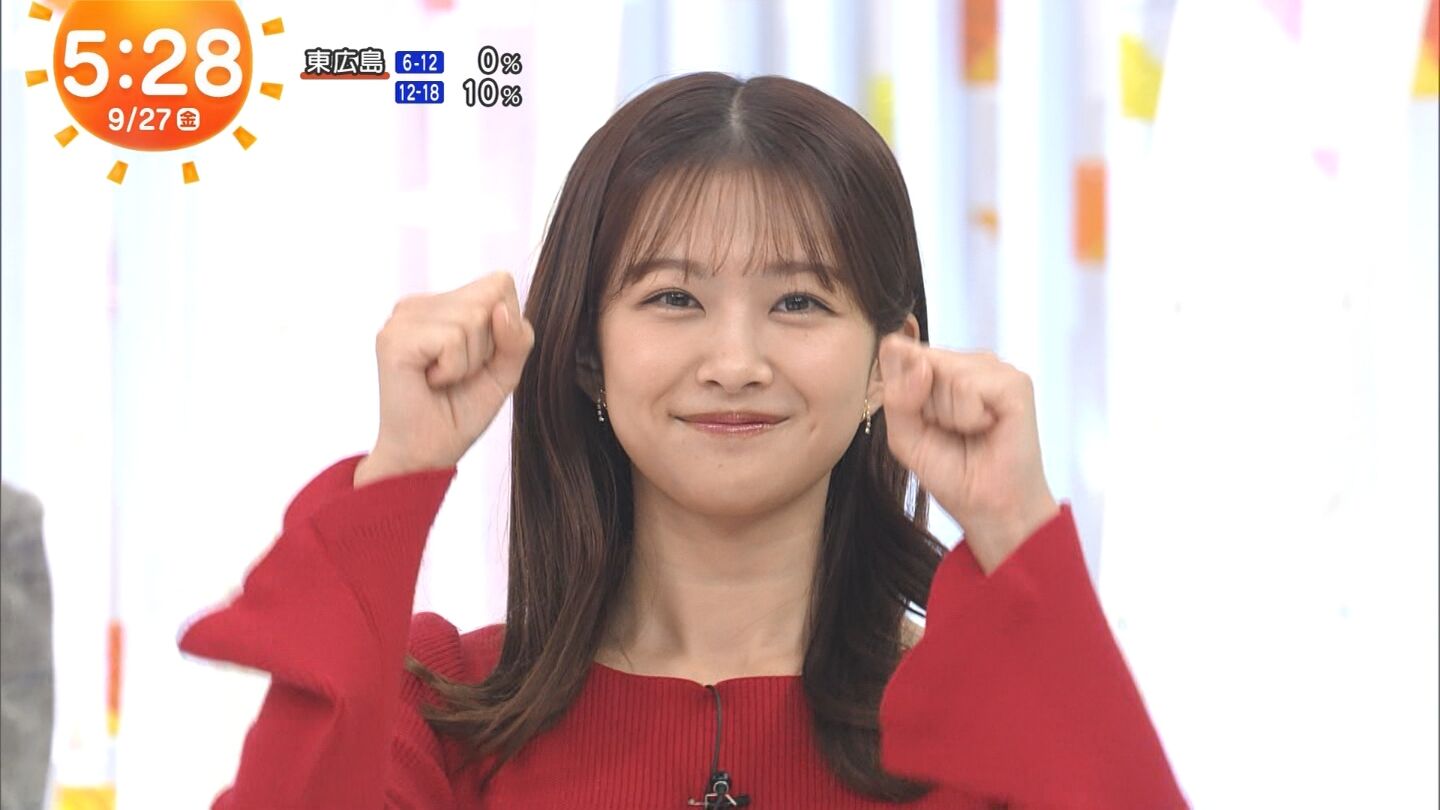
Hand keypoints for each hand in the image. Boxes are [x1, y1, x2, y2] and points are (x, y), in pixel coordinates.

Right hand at [355, 271, 534, 486]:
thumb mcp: (505, 370)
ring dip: (469, 362)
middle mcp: (420, 303)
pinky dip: (453, 369)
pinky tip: (430, 381)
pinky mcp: (394, 337)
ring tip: (443, 379)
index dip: (504, 327)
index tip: (478, 360)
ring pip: (473, 318)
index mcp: (443, 303)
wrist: (428, 452)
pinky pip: (452, 339)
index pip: (500, 283)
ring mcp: (403, 317)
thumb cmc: (461, 411)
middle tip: (458, 374)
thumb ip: (517, 337)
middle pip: (490, 299)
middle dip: (488, 346)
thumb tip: (501, 309)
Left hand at [878, 334, 1058, 574]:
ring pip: (943, 371)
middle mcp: (967, 362)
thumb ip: (897, 396)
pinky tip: (987, 427)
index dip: (900, 391)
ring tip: (970, 431)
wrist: (989, 507)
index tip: (922, 422)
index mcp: (939, 368)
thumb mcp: (905, 436)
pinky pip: (967, 385)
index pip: (898, 351)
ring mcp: (993, 368)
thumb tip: (920, 362)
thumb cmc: (951, 472)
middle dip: (925, 406)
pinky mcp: (1014, 382)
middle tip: (950, 431)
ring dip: (948, 414)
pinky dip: (968, 416)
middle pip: (919, 360)